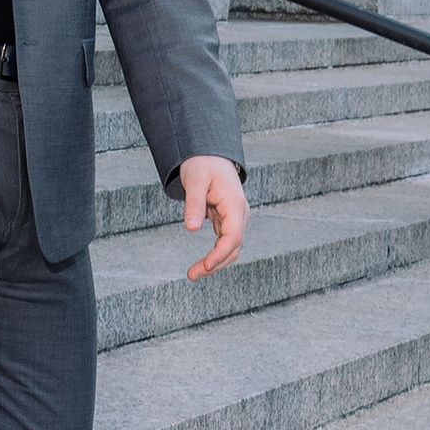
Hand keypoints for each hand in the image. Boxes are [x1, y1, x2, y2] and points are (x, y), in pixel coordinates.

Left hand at [179, 155, 246, 280]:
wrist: (210, 154)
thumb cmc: (203, 164)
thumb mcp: (195, 180)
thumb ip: (194, 204)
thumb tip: (191, 228)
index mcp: (234, 204)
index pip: (234, 236)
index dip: (220, 253)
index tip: (206, 265)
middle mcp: (238, 214)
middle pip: (233, 247)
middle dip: (215, 263)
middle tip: (192, 275)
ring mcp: (234, 219)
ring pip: (229, 247)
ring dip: (214, 262)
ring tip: (193, 274)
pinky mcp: (226, 221)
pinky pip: (223, 242)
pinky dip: (214, 254)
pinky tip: (201, 264)